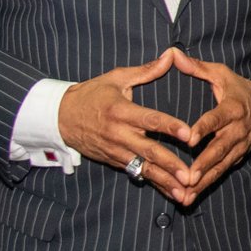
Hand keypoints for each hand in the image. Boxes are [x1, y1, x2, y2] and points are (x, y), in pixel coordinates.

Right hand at [56, 50, 197, 187]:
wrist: (60, 117)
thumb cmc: (91, 94)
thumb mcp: (116, 78)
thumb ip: (146, 71)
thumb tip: (171, 56)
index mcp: (121, 111)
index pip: (150, 119)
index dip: (170, 127)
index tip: (189, 134)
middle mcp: (119, 134)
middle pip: (149, 151)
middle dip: (170, 165)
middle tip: (190, 176)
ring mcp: (116, 151)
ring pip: (144, 168)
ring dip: (165, 182)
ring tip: (185, 194)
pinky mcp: (115, 161)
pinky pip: (138, 174)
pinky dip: (155, 184)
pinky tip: (172, 194)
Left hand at [171, 48, 250, 202]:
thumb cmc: (238, 88)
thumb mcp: (220, 74)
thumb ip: (196, 67)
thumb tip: (173, 54)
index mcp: (232, 108)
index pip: (216, 119)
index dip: (204, 128)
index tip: (190, 138)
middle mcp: (237, 130)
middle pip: (220, 150)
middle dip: (203, 164)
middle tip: (188, 177)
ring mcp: (239, 146)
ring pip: (220, 166)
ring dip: (204, 182)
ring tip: (187, 195)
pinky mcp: (238, 157)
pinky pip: (222, 172)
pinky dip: (207, 185)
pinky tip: (192, 197)